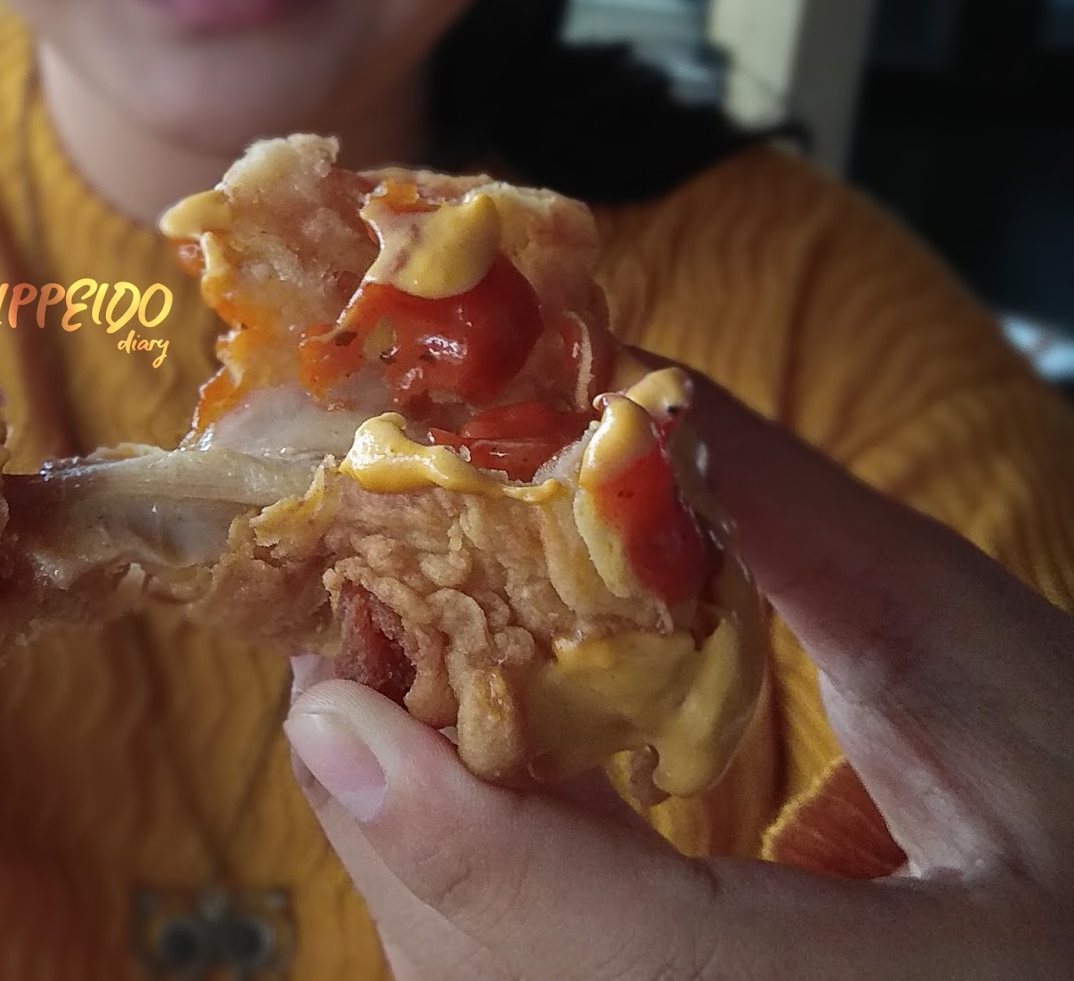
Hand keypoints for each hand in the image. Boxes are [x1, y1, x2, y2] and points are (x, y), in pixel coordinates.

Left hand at [284, 372, 1073, 979]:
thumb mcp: (978, 654)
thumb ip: (791, 528)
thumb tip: (623, 393)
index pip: (636, 962)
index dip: (466, 842)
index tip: (336, 708)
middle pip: (506, 979)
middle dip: (397, 803)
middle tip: (352, 637)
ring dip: (417, 831)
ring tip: (404, 678)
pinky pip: (514, 975)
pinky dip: (470, 869)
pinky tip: (488, 764)